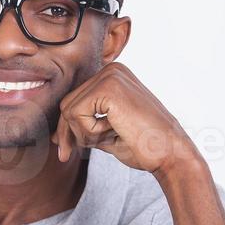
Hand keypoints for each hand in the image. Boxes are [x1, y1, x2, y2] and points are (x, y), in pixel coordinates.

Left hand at [51, 61, 199, 176]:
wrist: (170, 154)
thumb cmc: (143, 145)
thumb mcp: (105, 132)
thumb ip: (83, 127)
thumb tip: (54, 136)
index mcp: (113, 76)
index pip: (73, 101)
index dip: (67, 129)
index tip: (64, 151)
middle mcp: (111, 69)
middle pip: (66, 104)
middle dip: (67, 134)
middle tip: (68, 155)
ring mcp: (111, 75)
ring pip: (68, 110)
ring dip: (83, 135)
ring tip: (112, 136)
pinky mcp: (109, 87)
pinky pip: (76, 115)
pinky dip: (89, 133)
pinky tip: (115, 131)